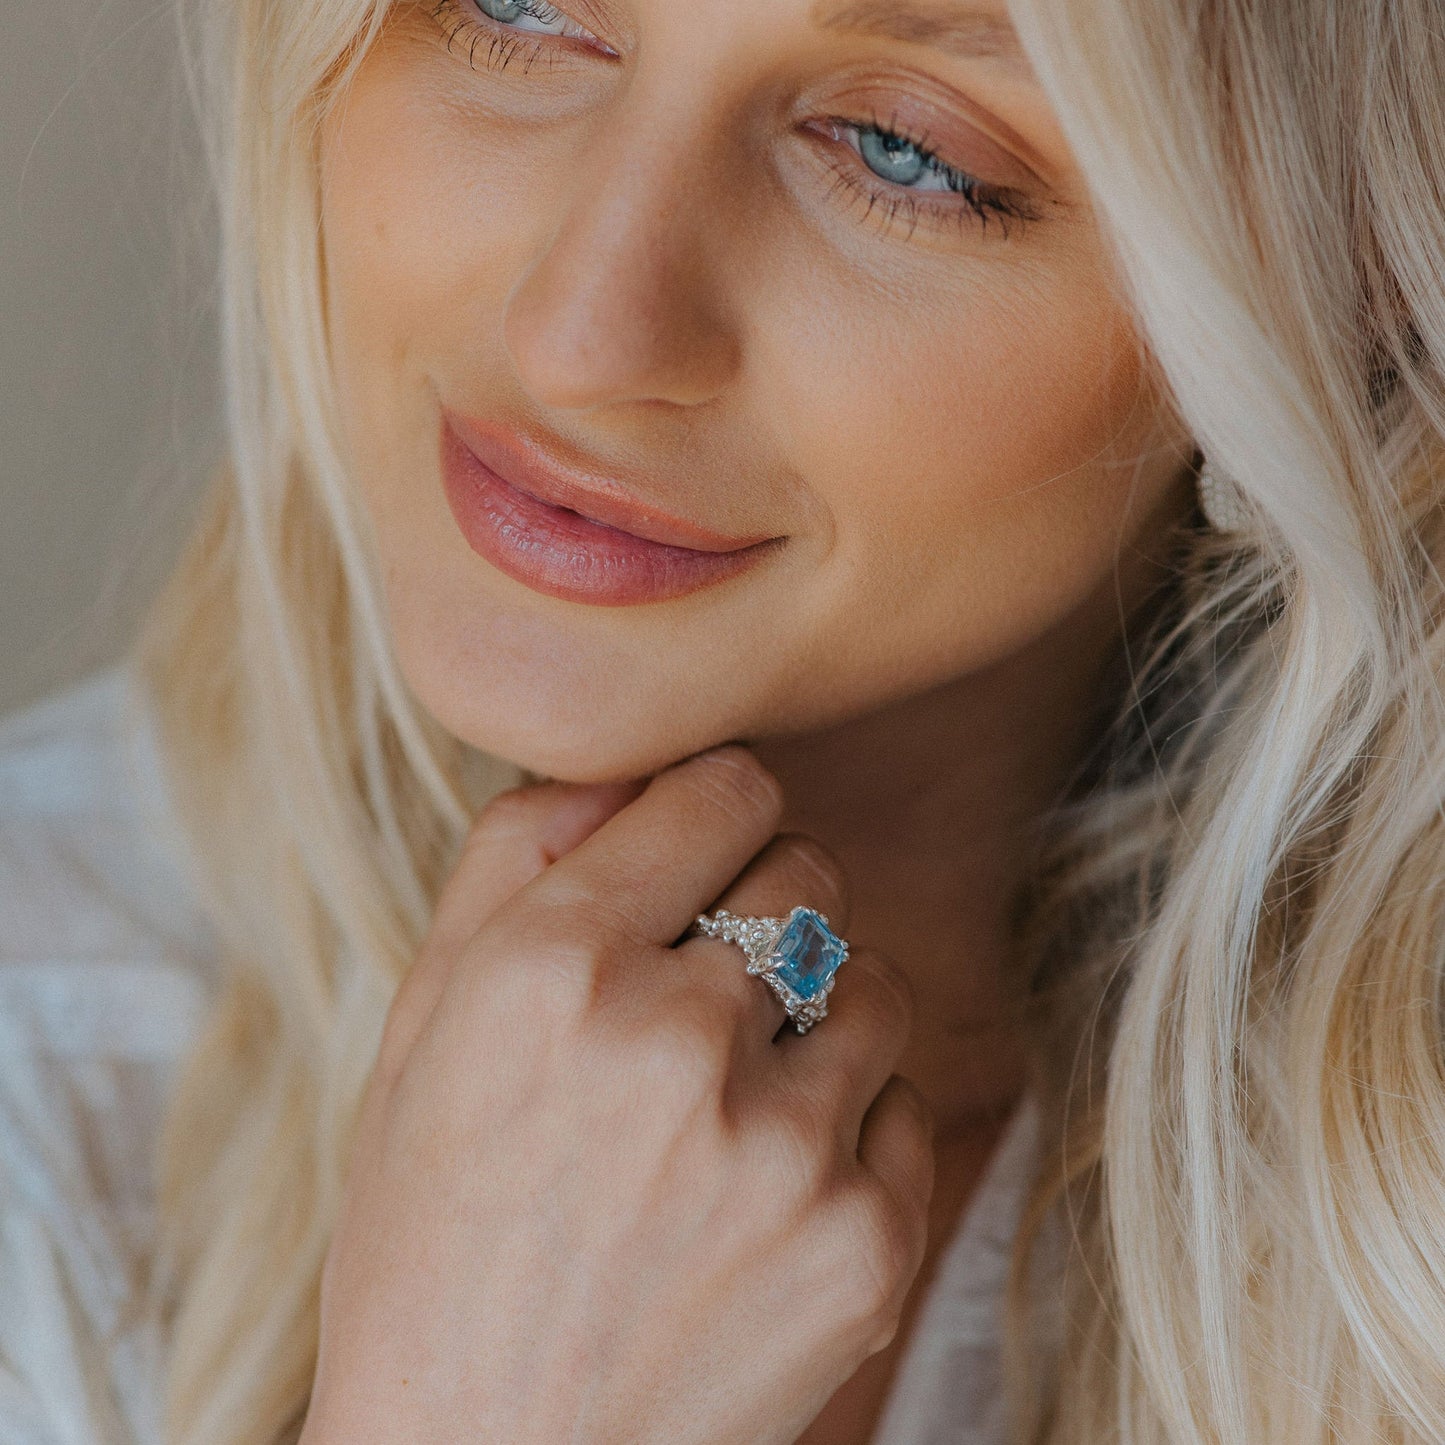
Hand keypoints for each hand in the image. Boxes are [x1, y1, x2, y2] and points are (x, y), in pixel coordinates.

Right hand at [300, 745, 933, 1443]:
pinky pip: (902, 1103)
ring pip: (874, 979)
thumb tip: (620, 767)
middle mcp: (674, 1040)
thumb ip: (508, 867)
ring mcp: (783, 1146)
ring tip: (736, 1097)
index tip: (709, 846)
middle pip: (811, 872)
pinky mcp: (864, 1242)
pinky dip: (849, 1127)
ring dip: (817, 1015)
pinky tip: (763, 1190)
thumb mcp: (418, 1038)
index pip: (723, 790)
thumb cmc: (434, 1243)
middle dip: (767, 907)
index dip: (719, 810)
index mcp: (551, 969)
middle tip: (706, 991)